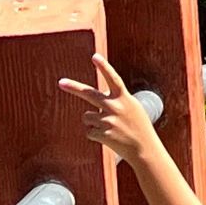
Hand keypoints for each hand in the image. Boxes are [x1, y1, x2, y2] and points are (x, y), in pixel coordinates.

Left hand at [59, 53, 159, 167]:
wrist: (144, 148)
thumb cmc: (138, 126)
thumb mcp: (132, 108)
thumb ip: (116, 101)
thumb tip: (94, 104)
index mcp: (124, 98)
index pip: (113, 78)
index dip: (104, 67)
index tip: (95, 56)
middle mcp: (115, 107)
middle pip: (89, 94)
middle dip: (73, 87)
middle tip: (61, 82)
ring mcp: (108, 121)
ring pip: (87, 116)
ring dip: (94, 122)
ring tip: (110, 128)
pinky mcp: (102, 134)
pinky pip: (89, 131)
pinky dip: (96, 134)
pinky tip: (109, 137)